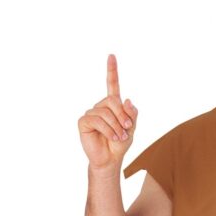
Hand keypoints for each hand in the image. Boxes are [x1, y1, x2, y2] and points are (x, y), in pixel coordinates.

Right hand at [78, 53, 137, 170]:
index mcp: (112, 105)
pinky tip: (112, 137)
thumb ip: (132, 114)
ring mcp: (91, 113)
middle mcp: (100, 106)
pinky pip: (97, 120)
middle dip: (122, 115)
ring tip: (120, 137)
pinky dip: (108, 129)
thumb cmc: (119, 144)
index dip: (112, 71)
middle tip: (128, 128)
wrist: (110, 159)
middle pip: (112, 100)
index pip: (112, 85)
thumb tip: (127, 100)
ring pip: (106, 111)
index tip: (111, 56)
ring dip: (116, 125)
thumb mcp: (131, 129)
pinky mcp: (83, 121)